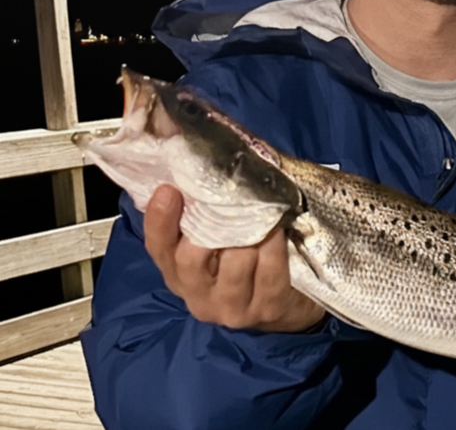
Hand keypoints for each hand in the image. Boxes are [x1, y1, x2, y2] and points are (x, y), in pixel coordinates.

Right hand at [144, 184, 325, 331]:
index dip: (158, 220)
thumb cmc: (250, 253)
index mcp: (179, 273)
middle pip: (191, 259)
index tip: (168, 189)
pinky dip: (274, 246)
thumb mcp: (221, 234)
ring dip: (249, 234)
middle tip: (228, 200)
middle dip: (210, 226)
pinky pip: (269, 270)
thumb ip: (206, 207)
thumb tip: (207, 155)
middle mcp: (198, 295)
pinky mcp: (266, 309)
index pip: (157, 248)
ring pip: (234, 262)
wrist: (289, 301)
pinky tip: (279, 231)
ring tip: (260, 215)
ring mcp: (231, 307)